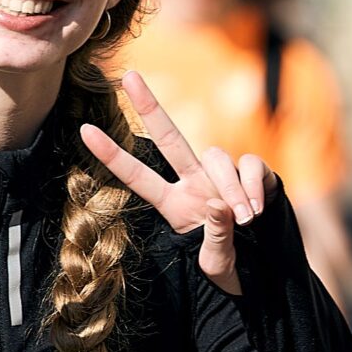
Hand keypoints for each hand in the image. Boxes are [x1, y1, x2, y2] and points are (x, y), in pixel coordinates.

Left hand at [80, 70, 269, 295]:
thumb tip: (219, 206)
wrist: (267, 274)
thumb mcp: (217, 264)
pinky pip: (251, 165)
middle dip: (150, 107)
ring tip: (245, 219)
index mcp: (176, 206)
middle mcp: (196, 185)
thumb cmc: (232, 273)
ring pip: (217, 157)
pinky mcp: (253, 175)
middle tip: (129, 77)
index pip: (139, 177)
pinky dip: (254, 186)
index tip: (84, 131)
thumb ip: (216, 238)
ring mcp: (223, 178)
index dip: (112, 155)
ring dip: (231, 187)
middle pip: (170, 138)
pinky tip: (258, 209)